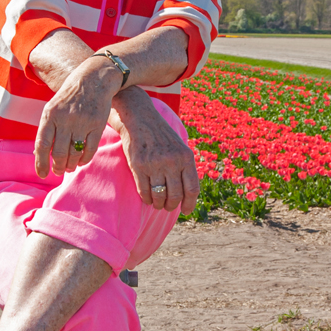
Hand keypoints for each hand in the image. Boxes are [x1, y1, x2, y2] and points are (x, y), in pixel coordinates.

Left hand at [34, 59, 121, 176]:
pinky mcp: (97, 124)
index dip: (41, 163)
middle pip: (59, 152)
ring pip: (74, 153)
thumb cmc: (69, 96)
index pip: (42, 144)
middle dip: (58, 167)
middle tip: (59, 171)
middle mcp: (65, 119)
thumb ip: (47, 129)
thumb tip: (38, 153)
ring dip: (71, 164)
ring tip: (69, 167)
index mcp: (50, 114)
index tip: (42, 174)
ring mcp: (82, 122)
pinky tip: (82, 161)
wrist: (93, 79)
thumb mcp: (52, 107)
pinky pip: (90, 149)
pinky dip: (85, 159)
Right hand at [109, 88, 199, 213]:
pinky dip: (147, 199)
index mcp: (186, 157)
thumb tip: (188, 194)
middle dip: (172, 206)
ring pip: (160, 196)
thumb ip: (185, 167)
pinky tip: (148, 199)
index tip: (186, 211)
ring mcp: (155, 164)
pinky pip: (144, 191)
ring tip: (158, 204)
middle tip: (168, 207)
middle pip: (176, 195)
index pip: (192, 189)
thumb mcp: (180, 147)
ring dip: (159, 205)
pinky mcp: (139, 166)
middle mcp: (172, 161)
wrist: (140, 119)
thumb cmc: (161, 135)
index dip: (189, 204)